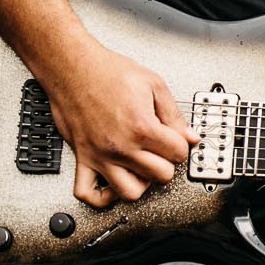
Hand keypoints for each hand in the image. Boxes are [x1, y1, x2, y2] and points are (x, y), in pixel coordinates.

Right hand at [35, 38, 197, 207]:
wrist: (73, 67)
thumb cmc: (108, 72)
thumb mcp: (154, 84)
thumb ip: (174, 115)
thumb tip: (191, 137)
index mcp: (141, 127)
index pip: (178, 154)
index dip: (181, 145)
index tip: (175, 138)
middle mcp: (121, 147)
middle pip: (161, 176)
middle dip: (166, 162)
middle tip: (161, 149)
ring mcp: (100, 156)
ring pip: (130, 193)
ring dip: (141, 182)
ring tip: (141, 166)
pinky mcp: (82, 158)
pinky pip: (86, 193)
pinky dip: (100, 197)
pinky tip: (112, 184)